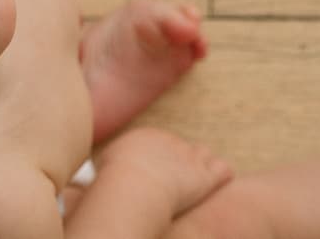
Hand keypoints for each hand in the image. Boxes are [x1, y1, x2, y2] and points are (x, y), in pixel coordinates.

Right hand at [97, 127, 233, 214]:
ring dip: (203, 167)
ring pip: (204, 156)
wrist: (136, 183)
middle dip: (182, 163)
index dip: (161, 160)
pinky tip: (218, 183)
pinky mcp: (208, 175)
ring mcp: (192, 158)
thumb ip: (109, 162)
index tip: (156, 174)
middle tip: (176, 181)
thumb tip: (95, 170)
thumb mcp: (104, 163)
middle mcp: (172, 142)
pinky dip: (222, 176)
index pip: (161, 143)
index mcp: (148, 137)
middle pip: (183, 148)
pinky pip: (224, 170)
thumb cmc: (115, 178)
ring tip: (197, 181)